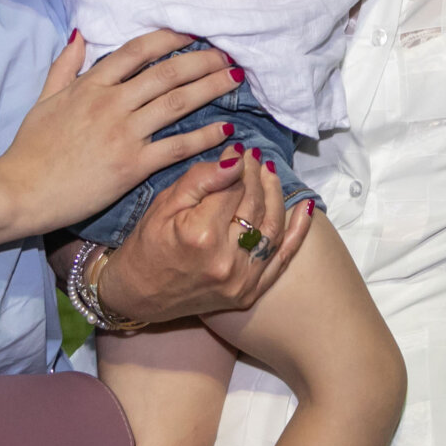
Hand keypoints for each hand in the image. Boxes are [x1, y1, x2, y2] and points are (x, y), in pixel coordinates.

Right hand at [0, 29, 241, 240]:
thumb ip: (65, 65)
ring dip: (210, 88)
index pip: (138, 51)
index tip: (193, 34)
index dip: (170, 39)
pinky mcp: (131, 165)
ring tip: (234, 79)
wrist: (20, 192)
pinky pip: (175, 147)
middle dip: (202, 60)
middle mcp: (112, 102)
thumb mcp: (44, 98)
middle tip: (229, 54)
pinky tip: (225, 130)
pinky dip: (203, 137)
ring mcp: (123, 133)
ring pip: (177, 103)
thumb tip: (80, 33)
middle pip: (167, 73)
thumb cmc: (31, 148)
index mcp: (91, 84)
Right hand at [97, 143, 314, 322]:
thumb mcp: (165, 204)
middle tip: (254, 157)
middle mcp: (225, 260)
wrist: (139, 294)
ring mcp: (240, 280)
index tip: (239, 150)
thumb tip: (235, 158)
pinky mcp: (248, 293)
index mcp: (200, 235)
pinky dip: (297, 232)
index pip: (233, 187)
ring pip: (272, 228)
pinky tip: (306, 206)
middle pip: (255, 205)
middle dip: (256, 175)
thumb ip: (202, 179)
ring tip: (270, 172)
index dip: (238, 164)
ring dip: (277, 195)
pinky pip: (281, 259)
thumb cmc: (147, 244)